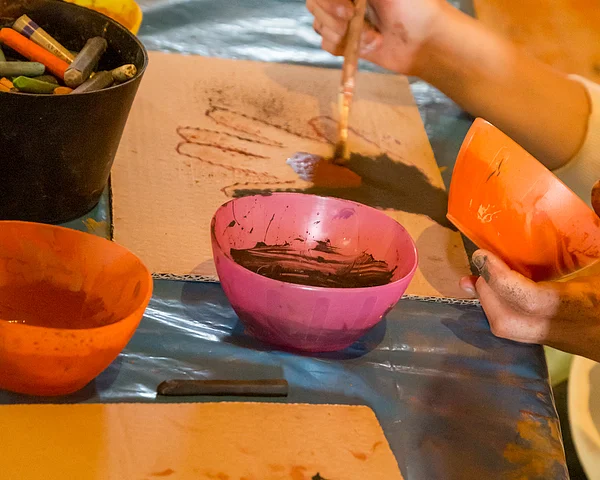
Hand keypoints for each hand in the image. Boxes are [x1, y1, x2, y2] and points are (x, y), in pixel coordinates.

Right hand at [306, 0, 448, 74]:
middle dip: (334, 17)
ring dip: (345, 35)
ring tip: (373, 37)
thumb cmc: (414, 6)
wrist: (425, 42)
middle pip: (314, 4)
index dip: (329, 1)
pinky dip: (345, 48)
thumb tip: (349, 0)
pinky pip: (327, 44)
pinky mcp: (346, 43)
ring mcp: (344, 20)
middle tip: (355, 20)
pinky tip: (368, 46)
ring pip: (319, 26)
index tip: (349, 9)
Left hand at [460, 181, 599, 361]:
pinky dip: (501, 308)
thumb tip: (597, 186)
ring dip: (489, 302)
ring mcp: (557, 338)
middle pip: (508, 322)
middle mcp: (564, 327)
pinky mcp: (554, 340)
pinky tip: (496, 290)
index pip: (530, 300)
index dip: (500, 279)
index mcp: (581, 304)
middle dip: (488, 292)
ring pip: (508, 330)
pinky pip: (516, 330)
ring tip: (481, 276)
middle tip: (482, 265)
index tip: (482, 256)